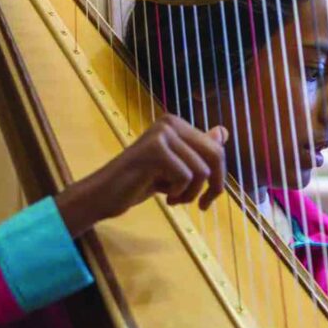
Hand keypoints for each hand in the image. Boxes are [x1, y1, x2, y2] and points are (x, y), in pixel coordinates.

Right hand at [55, 114, 227, 237]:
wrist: (104, 194)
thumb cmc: (140, 181)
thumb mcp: (176, 167)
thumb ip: (197, 151)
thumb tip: (223, 131)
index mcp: (176, 124)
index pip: (216, 149)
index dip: (219, 176)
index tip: (210, 197)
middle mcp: (170, 122)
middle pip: (215, 156)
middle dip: (213, 185)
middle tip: (202, 205)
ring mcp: (162, 134)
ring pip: (201, 170)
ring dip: (190, 193)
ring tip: (173, 198)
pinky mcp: (155, 150)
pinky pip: (185, 177)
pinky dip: (178, 192)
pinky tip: (162, 194)